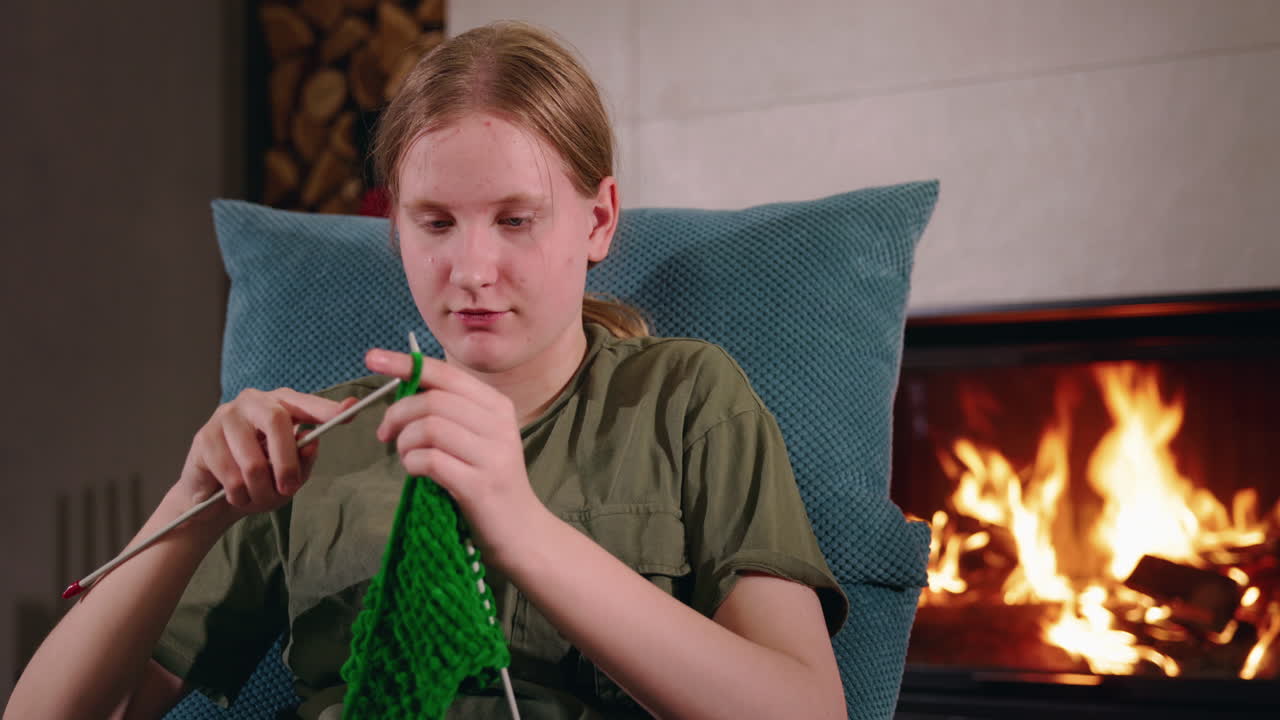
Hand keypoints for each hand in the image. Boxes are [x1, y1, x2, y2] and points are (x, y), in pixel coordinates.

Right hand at [175, 388, 356, 524]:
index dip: (326, 408)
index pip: (305, 403)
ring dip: (259, 488)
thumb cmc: (259, 480)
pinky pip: (229, 473)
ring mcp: (226, 416)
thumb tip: (311, 443)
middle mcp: (253, 402)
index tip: (349, 410)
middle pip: (277, 420)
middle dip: (287, 461)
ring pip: (252, 457)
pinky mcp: (204, 437)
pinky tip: (235, 496)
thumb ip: (304, 460)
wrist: (213, 499)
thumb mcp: (290, 475)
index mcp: (281, 405)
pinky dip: (238, 493)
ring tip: (257, 499)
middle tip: (289, 489)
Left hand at [365, 348, 549, 570]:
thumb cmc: (488, 481)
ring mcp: (492, 454)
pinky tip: (416, 472)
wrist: (521, 531)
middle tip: (385, 435)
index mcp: (497, 405)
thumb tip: (403, 386)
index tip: (371, 358)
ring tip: (406, 457)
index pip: (445, 373)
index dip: (405, 364)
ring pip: (429, 428)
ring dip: (405, 443)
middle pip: (433, 400)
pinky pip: (431, 461)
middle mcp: (499, 424)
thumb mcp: (477, 437)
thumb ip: (449, 412)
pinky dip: (412, 463)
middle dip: (397, 414)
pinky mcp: (480, 485)